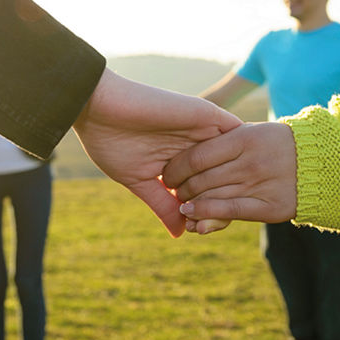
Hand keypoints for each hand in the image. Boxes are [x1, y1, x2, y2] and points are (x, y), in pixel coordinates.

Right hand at [71, 69, 241, 235]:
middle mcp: (195, 144)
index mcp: (180, 159)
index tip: (200, 230)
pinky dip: (240, 155)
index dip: (208, 208)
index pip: (206, 187)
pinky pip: (237, 135)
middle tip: (214, 224)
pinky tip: (239, 177)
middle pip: (225, 175)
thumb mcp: (139, 181)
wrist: (98, 106)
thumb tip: (180, 234)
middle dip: (224, 200)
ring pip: (235, 158)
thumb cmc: (110, 142)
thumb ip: (163, 205)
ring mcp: (202, 130)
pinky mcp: (208, 115)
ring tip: (227, 206)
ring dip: (234, 182)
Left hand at [162, 122, 296, 233]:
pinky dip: (207, 214)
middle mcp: (250, 161)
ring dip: (189, 204)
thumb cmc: (277, 145)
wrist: (322, 163)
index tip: (168, 174)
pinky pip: (230, 211)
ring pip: (211, 197)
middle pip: (200, 179)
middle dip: (180, 188)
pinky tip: (193, 216)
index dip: (175, 168)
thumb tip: (184, 156)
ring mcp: (260, 184)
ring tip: (182, 205)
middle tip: (174, 191)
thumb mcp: (251, 132)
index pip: (196, 156)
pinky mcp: (269, 206)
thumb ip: (221, 141)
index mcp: (243, 138)